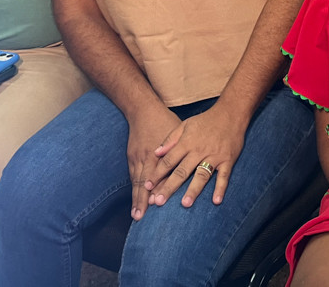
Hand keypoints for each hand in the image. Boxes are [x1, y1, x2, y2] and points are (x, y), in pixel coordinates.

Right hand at [126, 103, 182, 220]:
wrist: (143, 110)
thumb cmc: (166, 121)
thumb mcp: (180, 130)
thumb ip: (185, 148)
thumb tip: (197, 161)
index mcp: (162, 151)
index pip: (160, 175)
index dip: (158, 190)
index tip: (157, 205)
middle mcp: (148, 157)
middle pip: (146, 181)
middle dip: (144, 200)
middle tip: (142, 218)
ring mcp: (137, 158)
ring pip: (137, 181)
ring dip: (137, 198)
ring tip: (137, 215)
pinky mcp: (131, 157)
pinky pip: (133, 177)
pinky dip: (134, 189)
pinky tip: (135, 202)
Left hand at [146, 107, 246, 208]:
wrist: (230, 113)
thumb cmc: (206, 120)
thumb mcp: (185, 125)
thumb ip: (170, 139)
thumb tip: (156, 153)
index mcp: (187, 142)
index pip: (169, 160)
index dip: (157, 173)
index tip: (147, 186)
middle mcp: (199, 151)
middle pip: (182, 171)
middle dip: (169, 187)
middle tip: (159, 202)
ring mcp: (214, 156)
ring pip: (201, 175)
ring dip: (193, 190)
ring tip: (185, 203)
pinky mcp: (228, 160)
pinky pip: (224, 176)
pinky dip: (220, 188)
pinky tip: (216, 201)